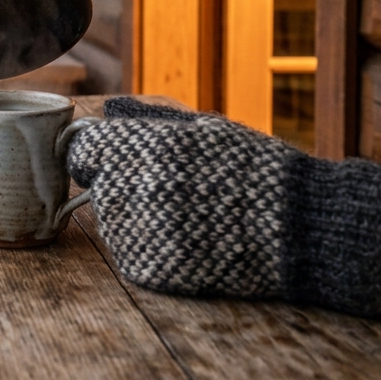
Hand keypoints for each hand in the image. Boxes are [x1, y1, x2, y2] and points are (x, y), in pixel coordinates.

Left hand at [67, 98, 380, 315]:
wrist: (299, 229)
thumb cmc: (253, 169)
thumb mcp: (203, 128)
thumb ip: (148, 121)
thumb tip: (109, 111)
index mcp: (142, 146)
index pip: (81, 150)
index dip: (97, 155)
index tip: (114, 160)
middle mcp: (132, 187)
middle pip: (96, 186)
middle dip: (120, 185)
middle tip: (168, 190)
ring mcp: (138, 231)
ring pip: (111, 222)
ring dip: (135, 218)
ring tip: (187, 215)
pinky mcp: (149, 269)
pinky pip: (130, 255)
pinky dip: (150, 249)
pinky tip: (189, 240)